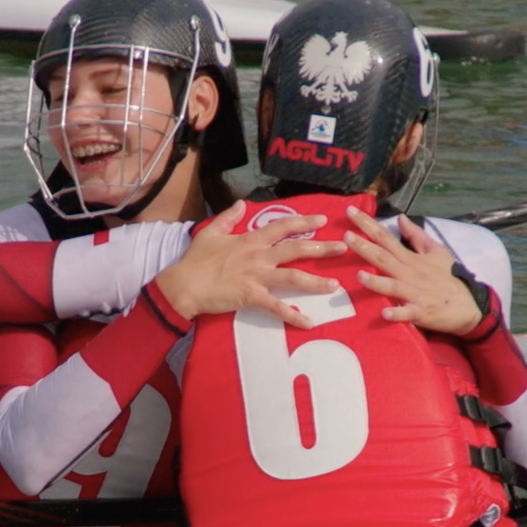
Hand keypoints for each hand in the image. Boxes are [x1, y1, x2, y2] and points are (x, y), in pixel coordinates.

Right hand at [153, 201, 345, 326]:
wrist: (184, 285)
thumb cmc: (195, 260)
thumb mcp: (211, 232)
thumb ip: (229, 217)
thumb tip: (242, 204)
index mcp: (251, 240)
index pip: (282, 227)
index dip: (303, 223)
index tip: (322, 221)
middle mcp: (259, 256)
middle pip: (296, 249)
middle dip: (322, 248)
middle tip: (343, 247)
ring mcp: (257, 276)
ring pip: (293, 277)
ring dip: (316, 281)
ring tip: (335, 285)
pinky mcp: (252, 296)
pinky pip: (277, 307)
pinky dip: (294, 316)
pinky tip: (309, 323)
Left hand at [343, 205, 484, 334]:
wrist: (469, 306)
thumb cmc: (449, 277)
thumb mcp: (436, 251)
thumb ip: (416, 235)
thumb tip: (399, 217)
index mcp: (410, 258)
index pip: (385, 237)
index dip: (367, 224)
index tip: (350, 212)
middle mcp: (409, 273)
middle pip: (383, 258)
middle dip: (364, 247)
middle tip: (345, 237)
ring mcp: (414, 293)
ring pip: (392, 286)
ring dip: (376, 282)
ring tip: (359, 276)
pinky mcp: (419, 312)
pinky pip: (406, 313)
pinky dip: (396, 313)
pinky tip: (384, 313)